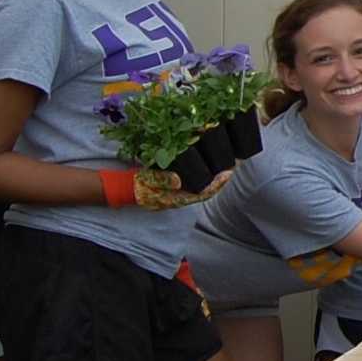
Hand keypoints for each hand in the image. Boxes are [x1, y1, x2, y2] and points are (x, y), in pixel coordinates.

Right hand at [101, 167, 228, 209]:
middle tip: (234, 165)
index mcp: (178, 198)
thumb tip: (178, 181)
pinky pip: (194, 180)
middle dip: (220, 179)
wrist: (127, 189)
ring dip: (213, 175)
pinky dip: (203, 172)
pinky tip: (208, 164)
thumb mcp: (147, 182)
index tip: (228, 175)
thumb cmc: (138, 187)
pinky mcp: (176, 185)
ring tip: (226, 163)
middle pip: (207, 189)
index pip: (203, 193)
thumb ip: (162, 181)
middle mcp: (183, 196)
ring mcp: (180, 191)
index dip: (217, 185)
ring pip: (202, 185)